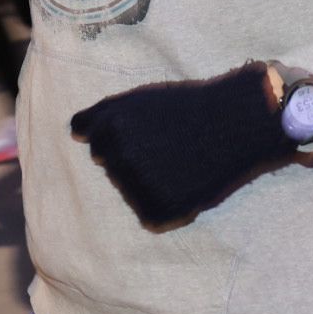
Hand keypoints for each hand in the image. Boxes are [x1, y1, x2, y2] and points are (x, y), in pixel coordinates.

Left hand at [69, 62, 297, 227]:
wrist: (238, 123)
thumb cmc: (188, 107)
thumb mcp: (139, 99)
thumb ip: (100, 115)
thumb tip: (74, 134)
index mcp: (108, 127)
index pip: (95, 144)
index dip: (125, 137)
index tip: (149, 131)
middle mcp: (117, 156)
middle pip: (113, 168)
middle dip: (135, 159)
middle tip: (169, 147)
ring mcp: (138, 184)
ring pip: (130, 191)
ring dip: (149, 183)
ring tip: (180, 163)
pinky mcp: (158, 210)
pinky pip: (148, 215)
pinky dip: (165, 205)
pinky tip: (184, 184)